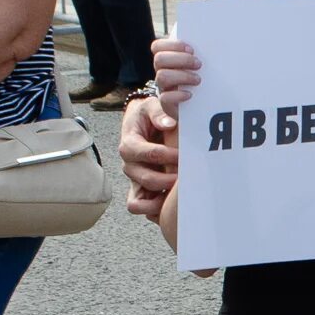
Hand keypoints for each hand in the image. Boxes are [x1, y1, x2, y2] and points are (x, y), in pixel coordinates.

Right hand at [118, 92, 177, 220]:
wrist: (144, 123)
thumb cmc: (150, 115)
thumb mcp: (152, 106)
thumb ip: (159, 112)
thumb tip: (169, 123)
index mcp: (129, 143)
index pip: (146, 153)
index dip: (167, 156)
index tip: (184, 155)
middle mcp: (129, 164)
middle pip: (144, 178)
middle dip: (167, 179)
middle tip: (186, 177)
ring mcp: (133, 178)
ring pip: (138, 198)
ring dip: (159, 198)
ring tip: (178, 193)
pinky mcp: (138, 189)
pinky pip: (137, 206)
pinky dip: (151, 209)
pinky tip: (168, 203)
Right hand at [150, 37, 200, 110]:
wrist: (205, 109)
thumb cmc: (204, 81)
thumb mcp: (201, 66)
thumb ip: (199, 54)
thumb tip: (211, 41)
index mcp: (168, 60)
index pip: (157, 47)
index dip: (173, 45)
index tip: (192, 49)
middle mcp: (163, 72)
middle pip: (159, 59)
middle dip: (181, 59)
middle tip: (198, 64)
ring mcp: (164, 88)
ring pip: (162, 76)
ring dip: (182, 76)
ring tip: (198, 80)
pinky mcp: (167, 104)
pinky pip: (165, 98)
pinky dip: (178, 95)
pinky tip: (190, 94)